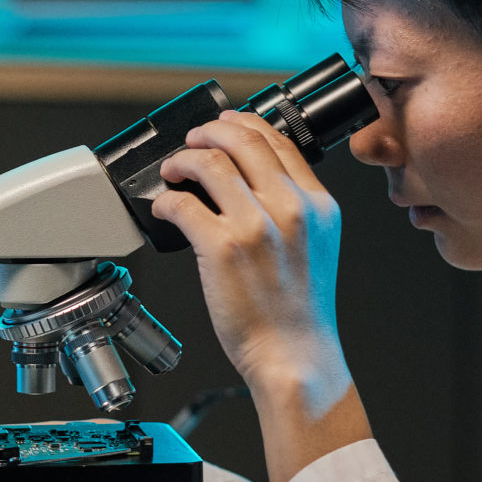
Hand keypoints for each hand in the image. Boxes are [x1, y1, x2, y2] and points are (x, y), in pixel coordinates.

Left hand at [153, 110, 347, 408]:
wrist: (294, 356)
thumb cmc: (299, 314)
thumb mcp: (314, 247)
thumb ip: (293, 210)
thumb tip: (248, 184)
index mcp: (317, 205)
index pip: (279, 142)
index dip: (244, 125)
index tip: (224, 127)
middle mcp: (291, 208)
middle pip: (244, 140)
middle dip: (210, 131)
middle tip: (193, 141)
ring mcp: (258, 226)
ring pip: (210, 161)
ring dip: (183, 159)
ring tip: (173, 170)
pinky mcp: (223, 247)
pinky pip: (183, 203)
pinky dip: (166, 200)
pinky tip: (165, 209)